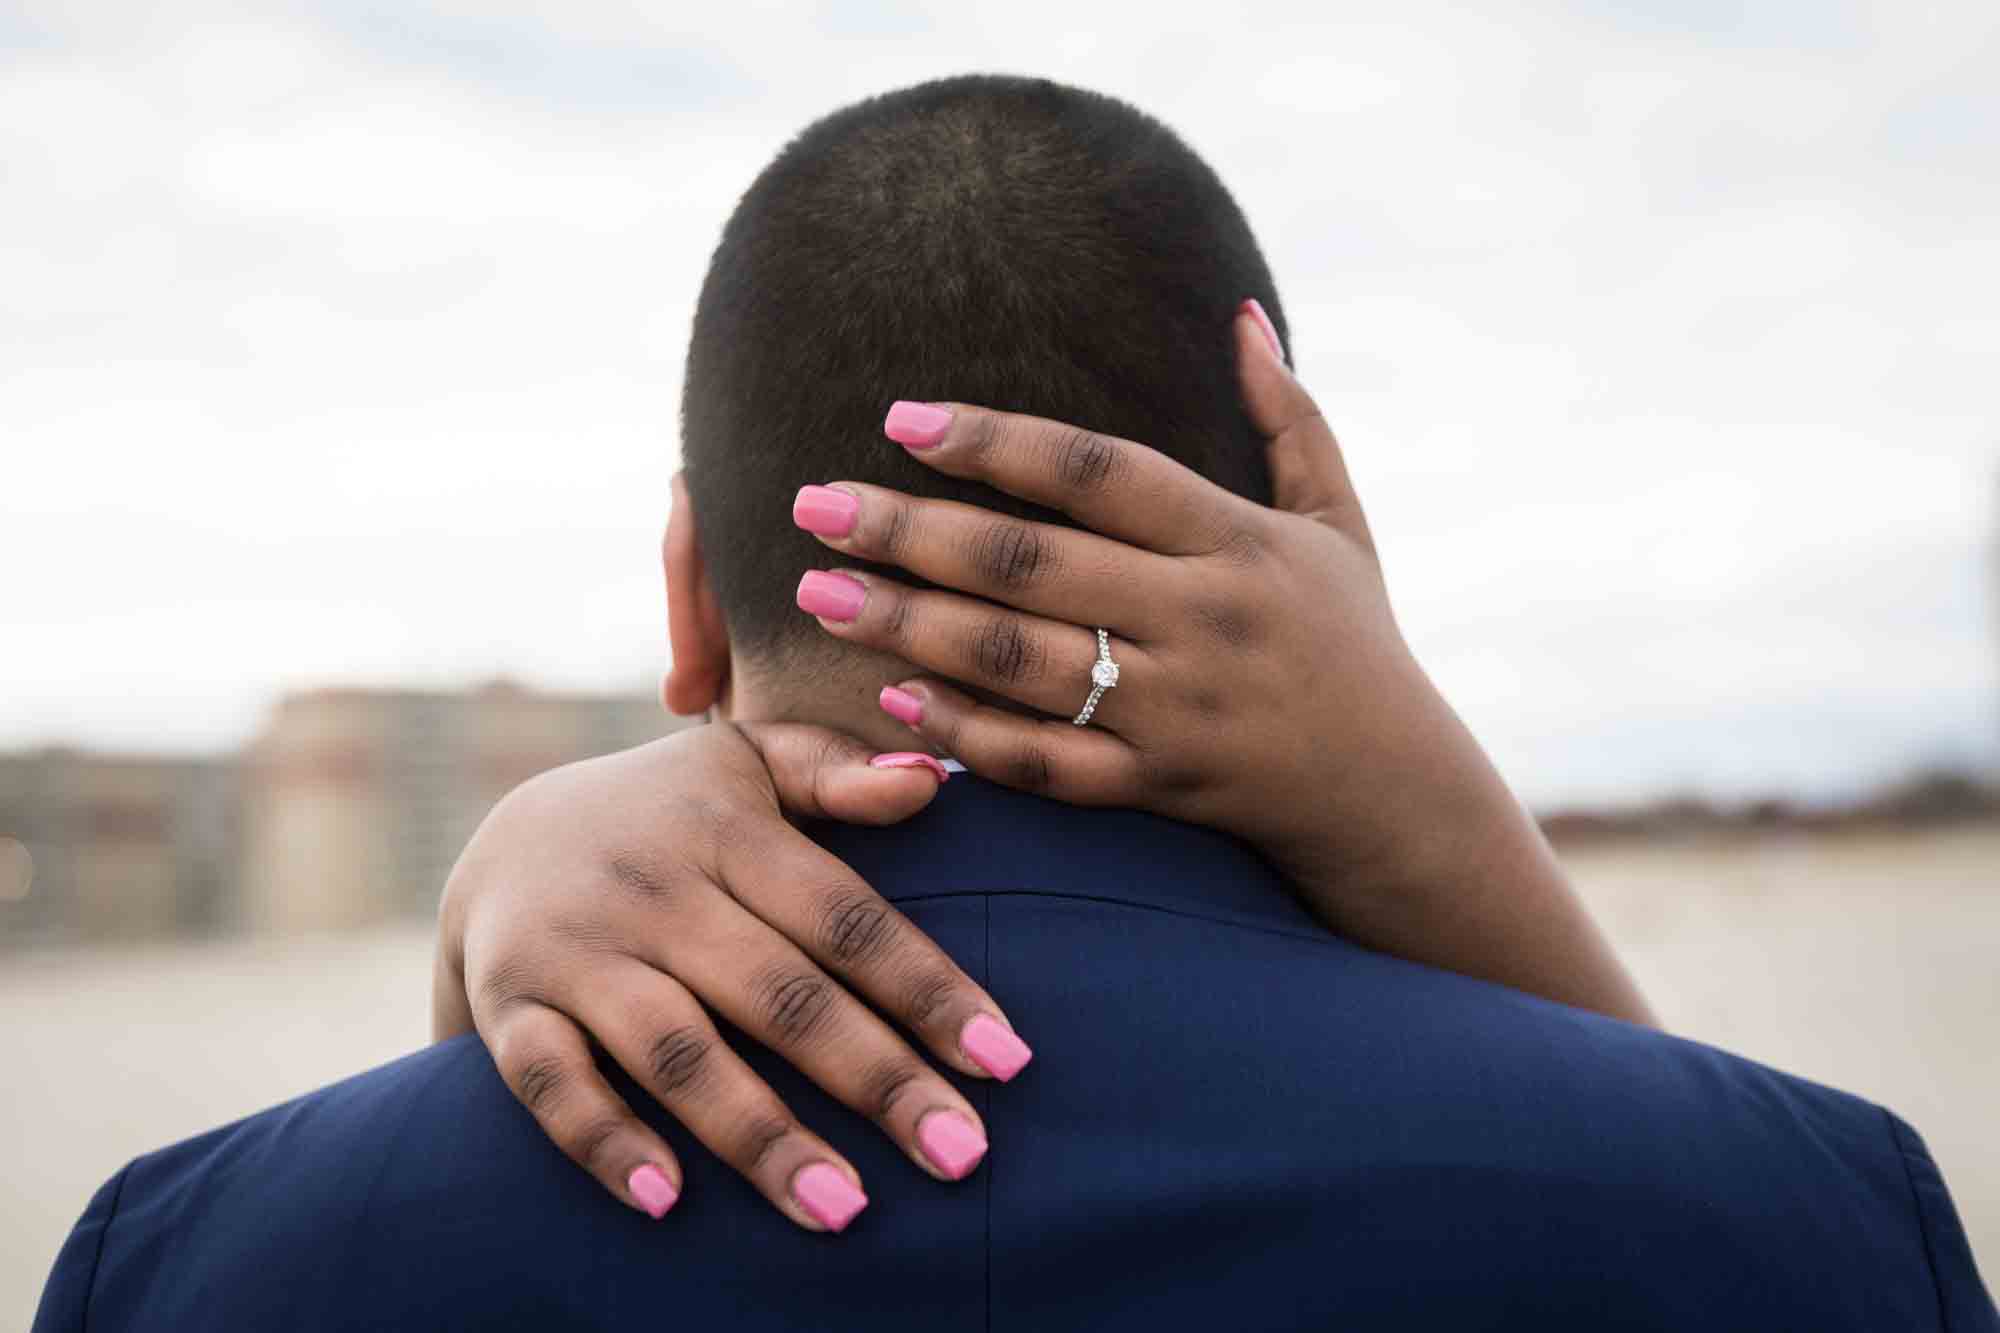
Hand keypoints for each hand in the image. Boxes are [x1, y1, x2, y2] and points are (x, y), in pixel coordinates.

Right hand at [432, 724, 1030, 1230]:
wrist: (498, 842)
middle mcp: (654, 888)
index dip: (926, 987)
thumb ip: (835, 772)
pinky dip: (605, 1140)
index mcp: (726, 828)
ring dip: (761, 1134)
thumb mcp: (745, 768)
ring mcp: (577, 950)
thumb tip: (933, 783)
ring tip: (843, 1210)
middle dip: (876, 1079)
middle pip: (780, 994)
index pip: (844, 916)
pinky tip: (669, 1202)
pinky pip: (551, 1083)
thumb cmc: (667, 816)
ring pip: (677, 1051)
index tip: (1005, 1059)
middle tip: (962, 1155)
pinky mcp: (511, 1006)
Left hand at [792, 302, 1652, 1024]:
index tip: (900, 416)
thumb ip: (1290, 417)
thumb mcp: (1339, 521)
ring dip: (911, 627)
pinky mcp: (1158, 786)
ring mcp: (1178, 710)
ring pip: (1023, 663)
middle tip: (813, 504)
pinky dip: (966, 734)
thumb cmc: (1352, 639)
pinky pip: (1045, 761)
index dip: (997, 441)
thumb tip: (1240, 315)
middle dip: (914, 532)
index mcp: (1238, 540)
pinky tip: (889, 698)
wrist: (1394, 792)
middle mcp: (1204, 619)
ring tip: (819, 592)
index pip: (1099, 473)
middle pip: (1035, 564)